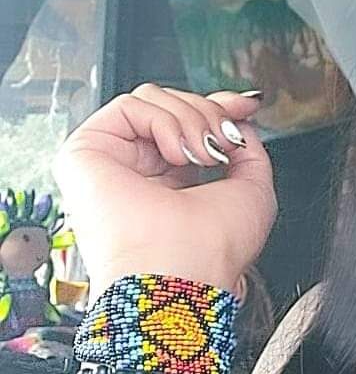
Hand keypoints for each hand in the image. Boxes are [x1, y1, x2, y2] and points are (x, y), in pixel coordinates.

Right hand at [52, 85, 278, 299]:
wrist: (182, 274)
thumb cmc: (214, 251)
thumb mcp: (254, 191)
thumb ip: (249, 149)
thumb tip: (239, 117)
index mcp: (172, 183)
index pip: (187, 124)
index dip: (218, 107)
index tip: (245, 107)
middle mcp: (138, 171)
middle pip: (172, 105)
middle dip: (209, 113)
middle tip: (221, 144)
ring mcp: (110, 162)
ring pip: (153, 99)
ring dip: (191, 119)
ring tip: (202, 155)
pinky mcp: (84, 153)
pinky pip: (130, 105)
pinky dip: (165, 121)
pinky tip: (177, 155)